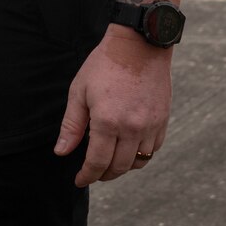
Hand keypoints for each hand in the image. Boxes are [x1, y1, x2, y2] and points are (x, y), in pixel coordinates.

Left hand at [53, 27, 172, 184]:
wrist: (139, 44)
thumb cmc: (105, 64)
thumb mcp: (80, 91)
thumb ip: (72, 125)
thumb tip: (62, 152)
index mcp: (107, 121)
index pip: (97, 162)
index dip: (87, 176)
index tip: (80, 180)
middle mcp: (132, 128)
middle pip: (118, 167)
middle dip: (103, 175)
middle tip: (93, 173)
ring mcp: (150, 125)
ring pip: (138, 162)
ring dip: (123, 167)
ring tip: (110, 162)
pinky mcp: (163, 120)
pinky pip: (153, 149)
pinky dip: (141, 155)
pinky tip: (129, 149)